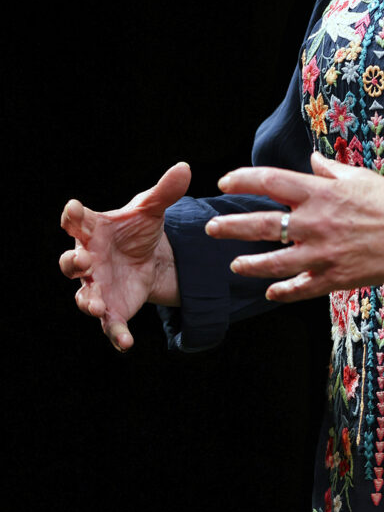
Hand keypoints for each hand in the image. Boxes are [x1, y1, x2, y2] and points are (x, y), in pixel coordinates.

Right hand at [60, 163, 189, 350]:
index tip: (72, 208)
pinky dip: (117, 334)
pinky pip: (110, 325)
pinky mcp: (113, 308)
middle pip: (70, 263)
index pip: (76, 221)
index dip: (72, 215)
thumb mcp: (152, 210)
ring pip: (84, 298)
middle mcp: (89, 259)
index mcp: (93, 230)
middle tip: (83, 262)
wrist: (150, 256)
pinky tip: (127, 343)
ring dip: (88, 302)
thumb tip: (184, 168)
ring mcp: (98, 286)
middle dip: (73, 264)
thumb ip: (165, 191)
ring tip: (96, 307)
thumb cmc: (138, 229)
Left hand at [207, 152, 383, 301]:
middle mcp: (317, 221)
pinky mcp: (336, 277)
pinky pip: (302, 288)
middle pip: (262, 223)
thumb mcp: (360, 177)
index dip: (242, 179)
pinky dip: (283, 292)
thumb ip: (330, 170)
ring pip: (275, 262)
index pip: (270, 181)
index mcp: (321, 191)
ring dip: (250, 264)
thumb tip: (310, 159)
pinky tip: (270, 293)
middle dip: (231, 226)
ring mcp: (324, 252)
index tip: (225, 181)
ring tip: (234, 265)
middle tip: (211, 228)